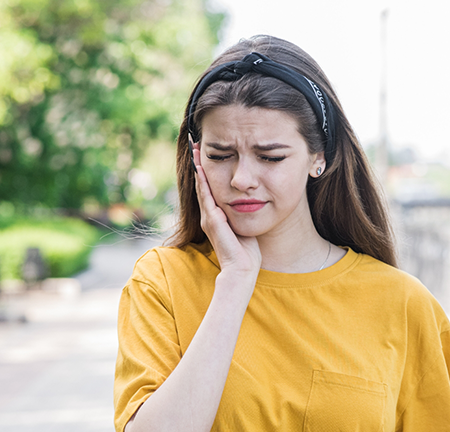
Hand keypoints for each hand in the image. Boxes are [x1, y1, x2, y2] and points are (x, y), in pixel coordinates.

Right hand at [192, 143, 261, 277]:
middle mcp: (209, 216)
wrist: (242, 270)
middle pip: (202, 184)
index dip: (207, 170)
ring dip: (199, 167)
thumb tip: (253, 200)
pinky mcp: (213, 221)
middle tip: (195, 142)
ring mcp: (209, 218)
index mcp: (216, 217)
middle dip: (199, 163)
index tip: (206, 152)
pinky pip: (207, 196)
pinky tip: (202, 168)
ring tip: (196, 149)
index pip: (210, 188)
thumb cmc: (247, 253)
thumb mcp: (245, 226)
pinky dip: (204, 181)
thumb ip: (244, 213)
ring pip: (202, 187)